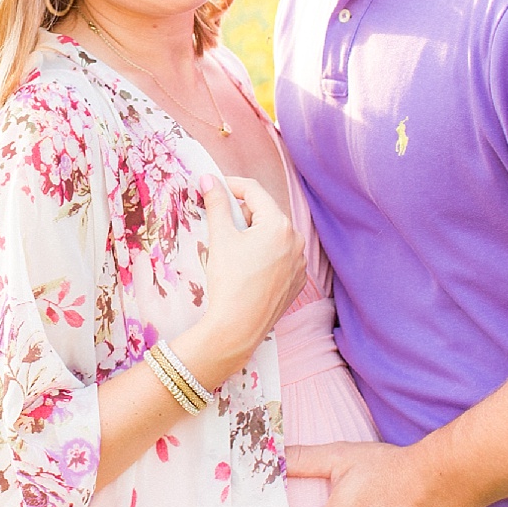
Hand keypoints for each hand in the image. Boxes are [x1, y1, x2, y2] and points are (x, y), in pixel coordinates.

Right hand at [181, 174, 302, 388]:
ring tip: (232, 249)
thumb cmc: (229, 281)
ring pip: (273, 235)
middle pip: (265, 212)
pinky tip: (247, 268)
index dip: (230, 185)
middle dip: (242, 213)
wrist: (238, 327)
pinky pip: (280, 256)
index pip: (253, 191)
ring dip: (253, 233)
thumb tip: (208, 179)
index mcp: (279, 224)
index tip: (212, 187)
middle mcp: (296, 240)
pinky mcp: (296, 280)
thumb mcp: (220, 237)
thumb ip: (216, 203)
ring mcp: (299, 262)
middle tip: (219, 224)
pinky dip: (264, 254)